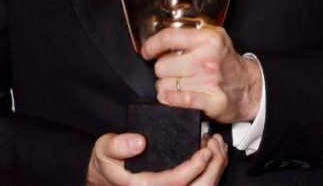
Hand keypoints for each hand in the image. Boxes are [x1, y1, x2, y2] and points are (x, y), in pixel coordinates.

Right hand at [87, 132, 227, 185]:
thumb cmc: (106, 162)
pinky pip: (198, 185)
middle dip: (212, 168)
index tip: (204, 151)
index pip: (175, 182)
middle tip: (216, 146)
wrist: (105, 175)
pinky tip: (212, 154)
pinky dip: (211, 171)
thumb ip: (118, 145)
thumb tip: (139, 142)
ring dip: (215, 169)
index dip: (193, 168)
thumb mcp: (105, 149)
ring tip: (217, 146)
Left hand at [141, 26, 262, 123]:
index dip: (151, 45)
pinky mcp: (211, 101)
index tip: (146, 52)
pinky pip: (177, 100)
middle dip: (162, 70)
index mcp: (208, 39)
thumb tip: (159, 41)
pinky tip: (171, 96)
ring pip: (165, 84)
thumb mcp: (213, 38)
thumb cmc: (225, 61)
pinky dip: (169, 99)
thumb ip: (190, 35)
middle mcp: (208, 59)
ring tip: (176, 84)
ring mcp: (209, 81)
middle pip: (162, 65)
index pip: (168, 38)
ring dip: (165, 86)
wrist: (249, 86)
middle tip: (171, 71)